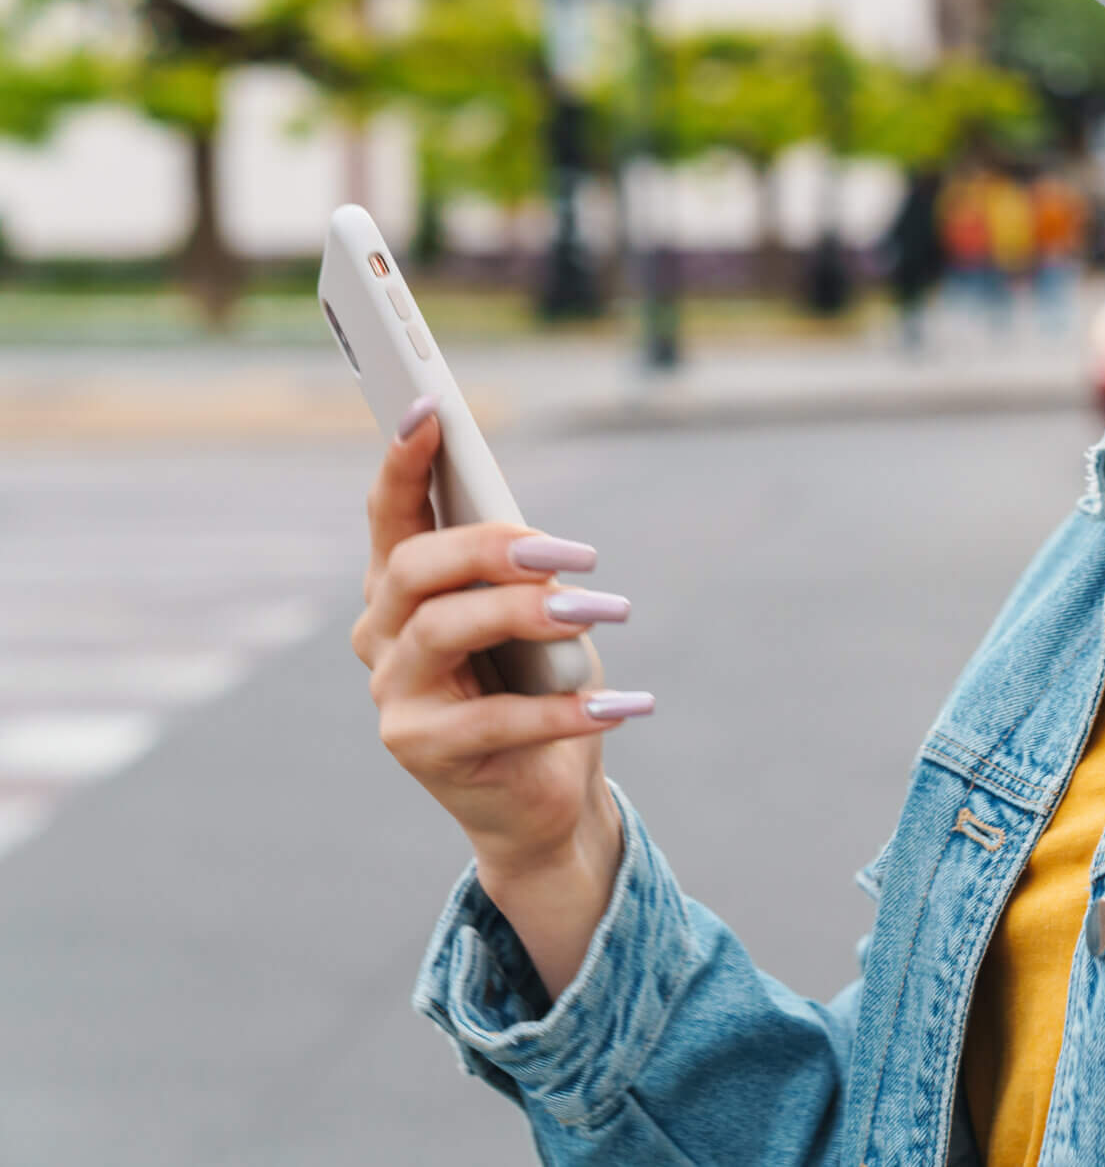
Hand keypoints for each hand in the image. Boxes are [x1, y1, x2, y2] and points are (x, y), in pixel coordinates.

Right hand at [354, 398, 649, 993]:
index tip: (430, 410)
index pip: (391, 516)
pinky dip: (563, 710)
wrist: (543, 795)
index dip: (403, 463)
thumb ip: (517, 573)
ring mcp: (394, 696)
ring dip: (530, 613)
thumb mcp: (537, 616)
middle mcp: (382, 637)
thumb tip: (532, 543)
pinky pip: (492, 721)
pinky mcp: (419, 749)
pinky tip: (620, 703)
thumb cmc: (539, 685)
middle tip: (573, 551)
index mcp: (403, 591)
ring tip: (602, 612)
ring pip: (445, 630)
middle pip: (414, 567)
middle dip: (491, 547)